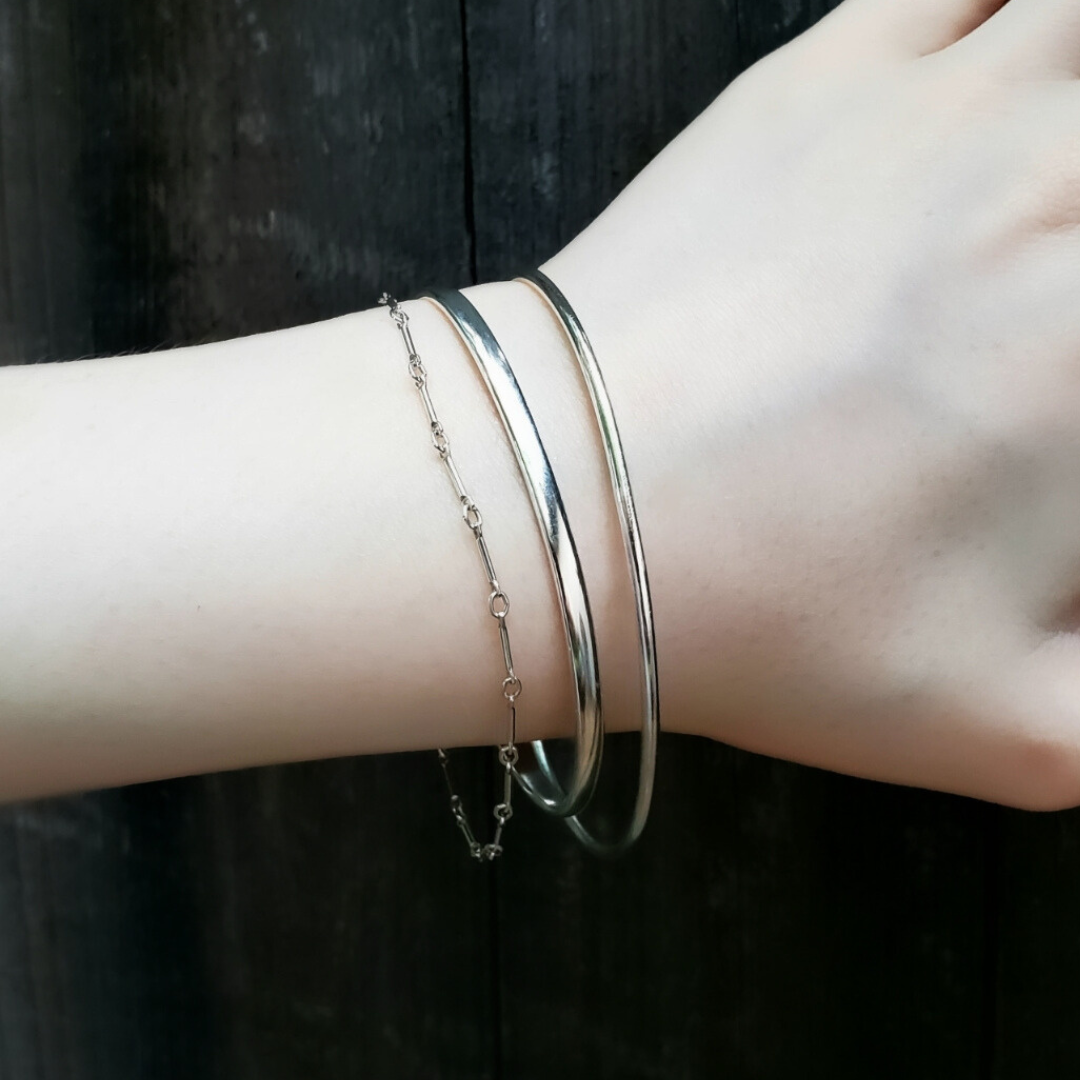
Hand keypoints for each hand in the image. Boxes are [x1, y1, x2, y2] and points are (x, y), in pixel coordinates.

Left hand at [543, 0, 1079, 809]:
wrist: (568, 510)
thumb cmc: (772, 623)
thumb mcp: (1006, 733)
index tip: (1072, 394)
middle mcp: (1063, 194)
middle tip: (1052, 288)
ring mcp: (947, 107)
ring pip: (1079, 34)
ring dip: (1077, 93)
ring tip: (1038, 188)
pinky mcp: (823, 71)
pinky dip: (1006, 12)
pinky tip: (1004, 60)